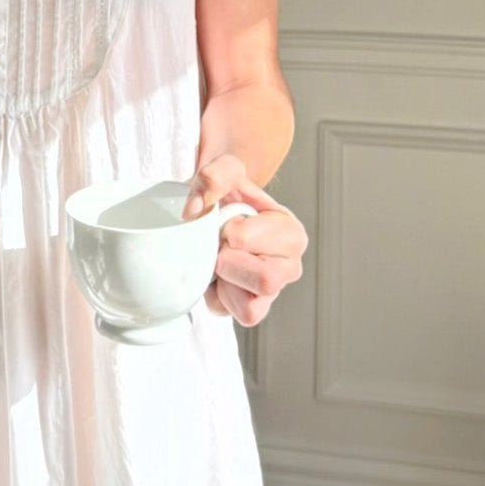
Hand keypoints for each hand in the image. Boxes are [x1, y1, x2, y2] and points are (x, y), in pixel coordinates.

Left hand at [180, 153, 307, 327]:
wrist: (211, 211)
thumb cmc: (225, 195)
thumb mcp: (223, 171)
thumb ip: (215, 176)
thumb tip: (194, 210)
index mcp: (291, 233)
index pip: (258, 244)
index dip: (234, 233)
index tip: (229, 222)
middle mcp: (289, 267)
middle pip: (266, 280)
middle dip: (231, 262)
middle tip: (222, 246)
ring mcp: (271, 293)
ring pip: (250, 307)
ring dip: (225, 281)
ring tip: (220, 260)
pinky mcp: (249, 311)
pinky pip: (228, 313)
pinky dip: (216, 297)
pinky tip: (217, 277)